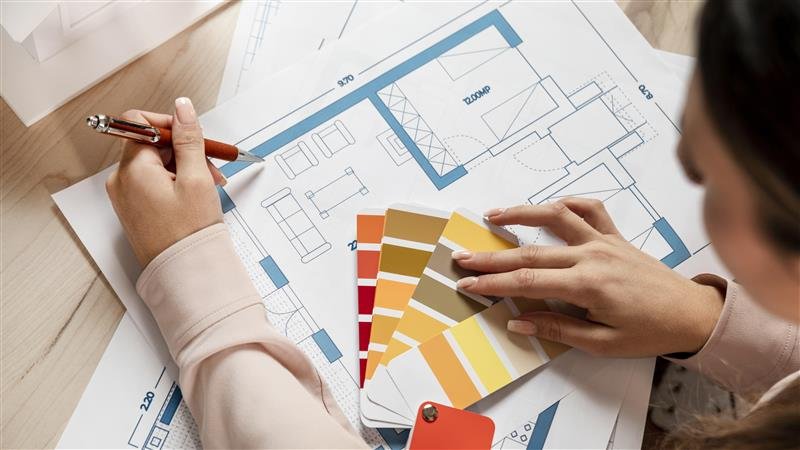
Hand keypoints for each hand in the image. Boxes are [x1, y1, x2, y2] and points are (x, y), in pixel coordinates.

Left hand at [106, 98, 225, 266]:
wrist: (185, 272)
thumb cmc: (190, 232)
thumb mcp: (196, 178)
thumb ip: (189, 138)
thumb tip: (182, 107)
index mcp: (132, 169)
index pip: (140, 123)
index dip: (169, 124)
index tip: (191, 135)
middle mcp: (122, 180)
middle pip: (151, 145)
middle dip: (184, 150)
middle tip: (210, 168)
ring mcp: (127, 195)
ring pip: (155, 164)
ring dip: (184, 167)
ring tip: (208, 185)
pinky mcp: (135, 208)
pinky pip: (153, 182)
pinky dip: (176, 182)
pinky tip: (196, 195)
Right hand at [453, 198, 723, 356]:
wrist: (692, 314)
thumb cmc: (650, 333)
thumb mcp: (603, 343)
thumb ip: (558, 329)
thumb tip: (518, 321)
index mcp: (588, 286)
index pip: (528, 282)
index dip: (493, 283)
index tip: (468, 284)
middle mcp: (592, 256)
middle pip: (531, 253)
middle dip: (492, 257)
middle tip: (461, 257)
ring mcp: (604, 241)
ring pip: (556, 218)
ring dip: (522, 214)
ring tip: (493, 215)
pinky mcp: (615, 236)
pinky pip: (590, 210)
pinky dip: (568, 203)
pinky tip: (550, 206)